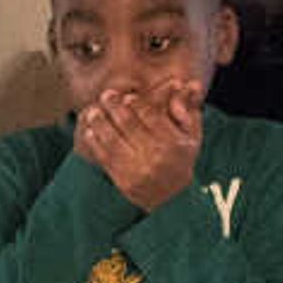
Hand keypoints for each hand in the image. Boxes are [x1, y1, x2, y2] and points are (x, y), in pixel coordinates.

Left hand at [76, 76, 203, 212]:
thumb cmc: (181, 161)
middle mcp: (155, 156)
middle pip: (129, 125)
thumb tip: (188, 83)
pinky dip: (95, 143)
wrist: (173, 200)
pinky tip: (90, 131)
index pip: (150, 115)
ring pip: (113, 140)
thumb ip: (188, 109)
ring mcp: (137, 169)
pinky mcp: (123, 181)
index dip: (136, 103)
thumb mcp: (191, 136)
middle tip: (106, 95)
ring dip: (100, 123)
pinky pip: (105, 158)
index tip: (127, 96)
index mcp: (172, 142)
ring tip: (93, 111)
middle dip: (114, 107)